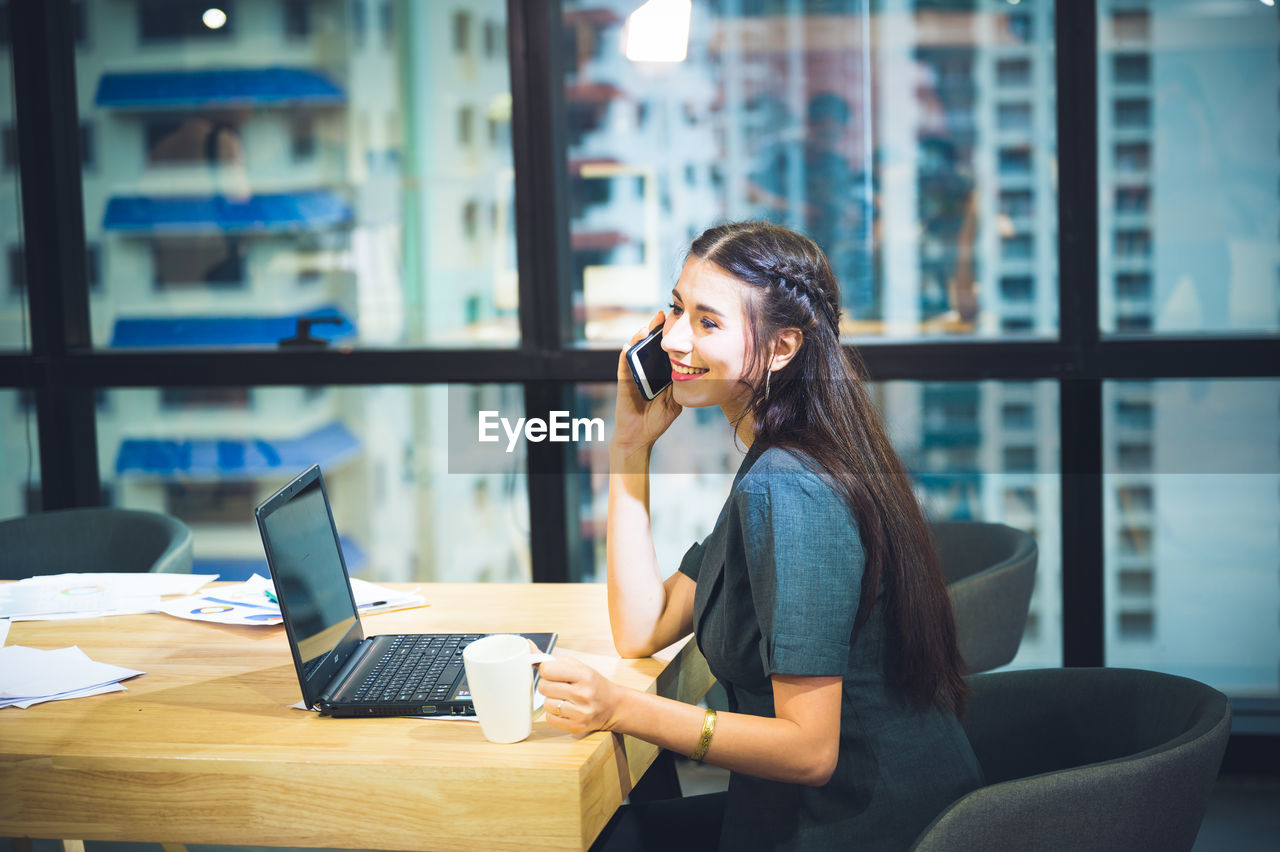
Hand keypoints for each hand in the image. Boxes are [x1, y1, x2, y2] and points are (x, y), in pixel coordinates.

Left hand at [537, 656, 623, 734]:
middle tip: (558, 686)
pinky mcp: (576, 726)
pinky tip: (565, 709)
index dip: (546, 670)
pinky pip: (550, 718)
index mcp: (584, 675)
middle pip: (543, 687)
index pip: (547, 669)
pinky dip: (554, 713)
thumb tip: (528, 647)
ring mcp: (580, 712)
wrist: (614, 705)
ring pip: (546, 704)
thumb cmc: (593, 683)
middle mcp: (583, 694)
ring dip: (551, 700)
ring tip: (563, 698)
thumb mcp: (578, 666)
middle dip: (547, 685)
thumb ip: (552, 659)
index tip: (552, 672)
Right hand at [612, 311, 681, 457]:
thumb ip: (679, 386)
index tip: (674, 320)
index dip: (666, 335)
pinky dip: (625, 356)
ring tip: (645, 328)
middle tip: (661, 315)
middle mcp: (644, 371)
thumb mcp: (674, 401)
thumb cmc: (656, 420)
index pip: (661, 350)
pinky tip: (628, 347)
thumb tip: (692, 371)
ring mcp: (633, 375)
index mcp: (657, 373)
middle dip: (653, 329)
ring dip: (638, 339)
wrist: (640, 437)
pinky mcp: (623, 383)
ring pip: (634, 352)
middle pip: (647, 346)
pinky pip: (623, 367)